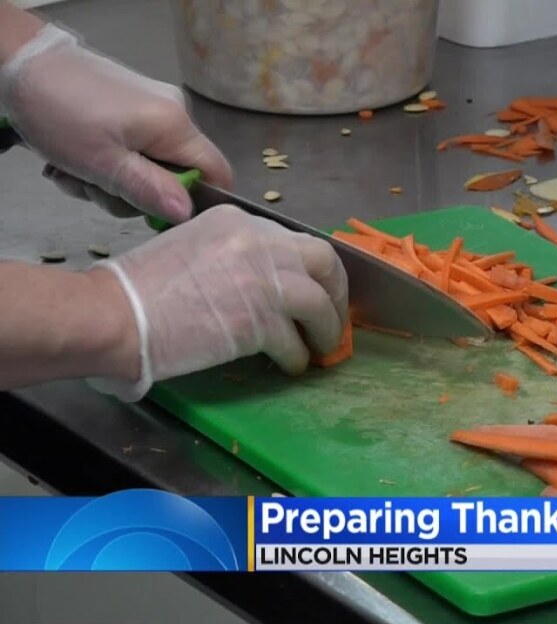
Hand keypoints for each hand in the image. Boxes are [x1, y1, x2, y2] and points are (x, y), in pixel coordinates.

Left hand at [0, 24, 232, 222]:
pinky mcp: (128, 106)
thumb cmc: (61, 112)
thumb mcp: (103, 163)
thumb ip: (149, 190)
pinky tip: (72, 159)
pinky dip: (103, 161)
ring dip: (109, 180)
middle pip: (175, 174)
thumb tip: (186, 214)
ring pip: (146, 165)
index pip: (217, 173)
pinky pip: (129, 148)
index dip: (197, 201)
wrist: (20, 62)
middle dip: (134, 193)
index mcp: (176, 126)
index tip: (158, 215)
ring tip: (72, 172)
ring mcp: (149, 109)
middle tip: (93, 189)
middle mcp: (173, 114)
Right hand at [87, 205, 348, 401]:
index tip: (314, 287)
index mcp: (239, 222)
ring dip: (327, 329)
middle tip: (333, 315)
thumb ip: (231, 255)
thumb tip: (260, 281)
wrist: (115, 315)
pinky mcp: (260, 320)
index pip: (294, 240)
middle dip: (336, 291)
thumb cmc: (139, 289)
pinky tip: (291, 366)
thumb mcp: (191, 246)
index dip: (311, 268)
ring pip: (320, 303)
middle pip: (324, 261)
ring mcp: (263, 280)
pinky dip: (298, 357)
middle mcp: (258, 242)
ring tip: (321, 347)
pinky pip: (295, 342)